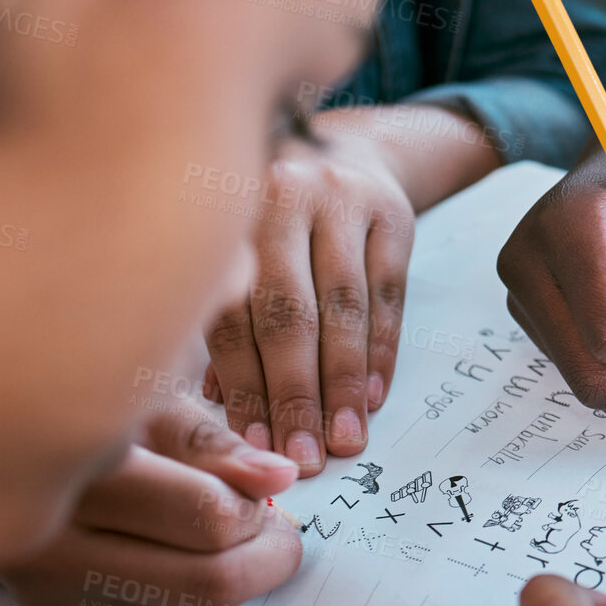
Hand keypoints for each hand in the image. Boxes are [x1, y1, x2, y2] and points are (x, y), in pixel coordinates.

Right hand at [0, 401, 302, 605]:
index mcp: (73, 470)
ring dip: (234, 575)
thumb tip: (278, 478)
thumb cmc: (95, 420)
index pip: (206, 517)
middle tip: (276, 527)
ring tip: (229, 532)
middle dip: (264, 556)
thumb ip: (216, 446)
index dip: (256, 508)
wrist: (7, 460)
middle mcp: (46, 541)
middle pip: (207, 580)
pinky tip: (182, 554)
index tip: (268, 489)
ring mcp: (49, 590)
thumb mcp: (153, 407)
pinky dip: (195, 596)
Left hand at [204, 120, 415, 475]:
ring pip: (342, 306)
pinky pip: (388, 295)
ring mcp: (342, 200)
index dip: (243, 384)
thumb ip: (222, 312)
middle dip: (295, 392)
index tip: (253, 446)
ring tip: (343, 439)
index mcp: (222, 210)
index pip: (232, 313)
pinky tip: (371, 398)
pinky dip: (381, 352)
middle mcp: (279, 195)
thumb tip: (214, 403)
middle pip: (289, 311)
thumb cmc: (270, 217)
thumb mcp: (235, 246)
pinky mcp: (392, 213)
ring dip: (342, 382)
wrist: (347, 150)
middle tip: (303, 455)